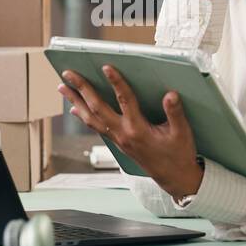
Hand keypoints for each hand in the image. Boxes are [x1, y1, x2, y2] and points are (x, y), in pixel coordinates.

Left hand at [56, 66, 203, 198]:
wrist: (174, 178)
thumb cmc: (178, 154)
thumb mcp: (182, 133)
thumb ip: (175, 113)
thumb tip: (170, 95)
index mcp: (138, 129)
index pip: (124, 101)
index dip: (116, 82)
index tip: (106, 67)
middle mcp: (123, 134)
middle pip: (97, 108)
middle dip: (81, 89)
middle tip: (68, 73)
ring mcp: (118, 139)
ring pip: (91, 118)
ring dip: (75, 101)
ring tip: (62, 87)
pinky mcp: (117, 142)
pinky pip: (95, 127)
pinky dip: (83, 116)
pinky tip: (75, 109)